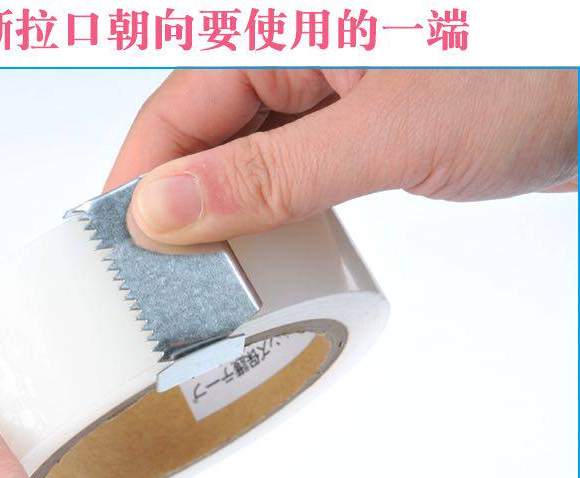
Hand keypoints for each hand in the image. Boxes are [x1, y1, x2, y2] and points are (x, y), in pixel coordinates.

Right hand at [106, 70, 576, 244]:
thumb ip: (271, 177)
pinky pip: (287, 171)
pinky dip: (270, 213)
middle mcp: (298, 53)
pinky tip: (263, 251)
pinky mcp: (353, 127)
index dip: (140, 178)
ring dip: (225, 216)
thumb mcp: (384, 138)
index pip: (180, 106)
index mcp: (287, 28)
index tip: (118, 245)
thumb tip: (167, 208)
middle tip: (159, 277)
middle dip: (179, 206)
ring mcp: (325, 92)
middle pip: (204, 135)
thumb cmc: (532, 81)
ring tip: (206, 276)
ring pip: (243, 159)